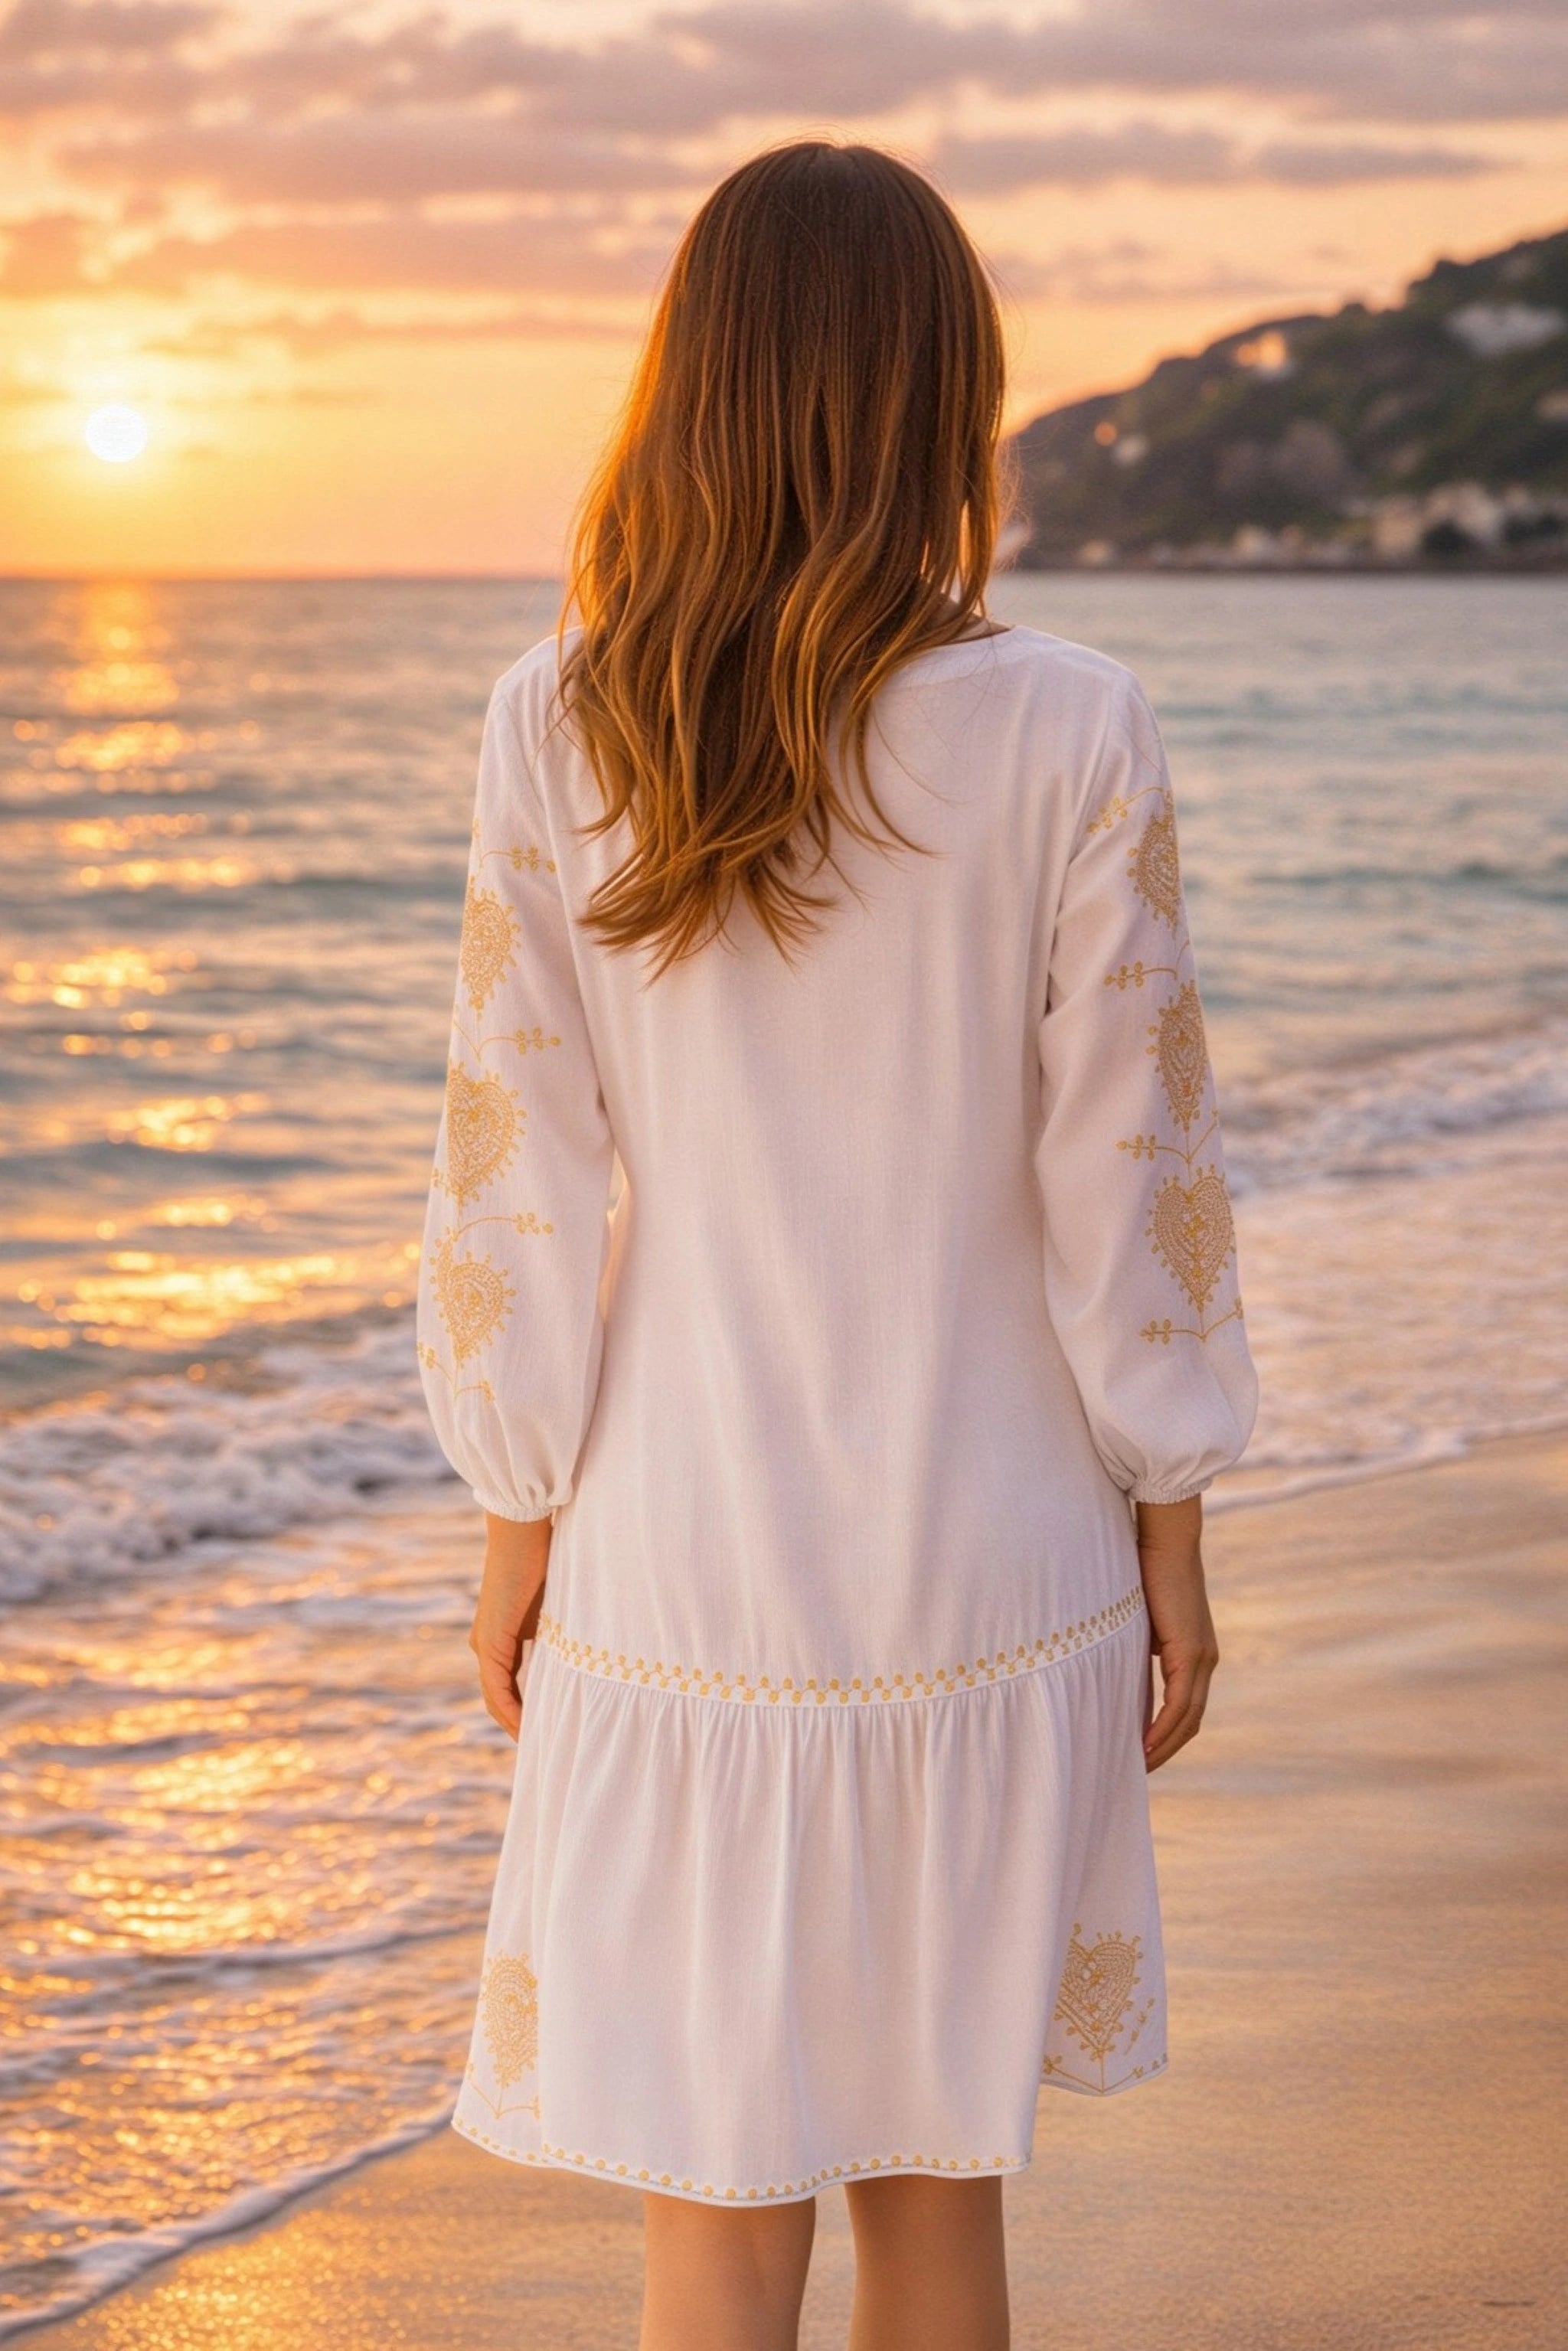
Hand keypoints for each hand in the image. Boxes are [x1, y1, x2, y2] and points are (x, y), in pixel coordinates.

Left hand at [469, 1512, 551, 1740]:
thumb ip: (560, 1631)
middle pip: (499, 1696)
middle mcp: (486, 1642)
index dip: (523, 1710)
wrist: (523, 1530)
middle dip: (519, 1723)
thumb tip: (585, 1652)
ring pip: (495, 1696)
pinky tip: (524, 1727)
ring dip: (513, 1721)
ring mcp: (485, 1642)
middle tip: (543, 1746)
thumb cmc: (545, 1557)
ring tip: (536, 1745)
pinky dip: (509, 1708)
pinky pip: (496, 1686)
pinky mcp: (489, 1640)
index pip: (508, 1684)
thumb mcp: (556, 1605)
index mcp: (501, 1635)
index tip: (545, 1728)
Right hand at [1135, 1496, 1218, 1772]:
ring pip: (1187, 1719)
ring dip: (1163, 1746)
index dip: (1166, 1735)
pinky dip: (1163, 1729)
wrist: (1165, 1538)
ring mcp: (1202, 1658)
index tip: (1141, 1754)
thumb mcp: (1140, 1620)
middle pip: (1189, 1722)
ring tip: (1138, 1767)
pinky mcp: (1192, 1652)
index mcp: (1195, 1654)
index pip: (1185, 1708)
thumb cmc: (1146, 1570)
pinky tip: (1144, 1746)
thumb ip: (1138, 1648)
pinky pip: (1180, 1704)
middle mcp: (1205, 1661)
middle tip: (1138, 1772)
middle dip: (1164, 1750)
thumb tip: (1117, 1671)